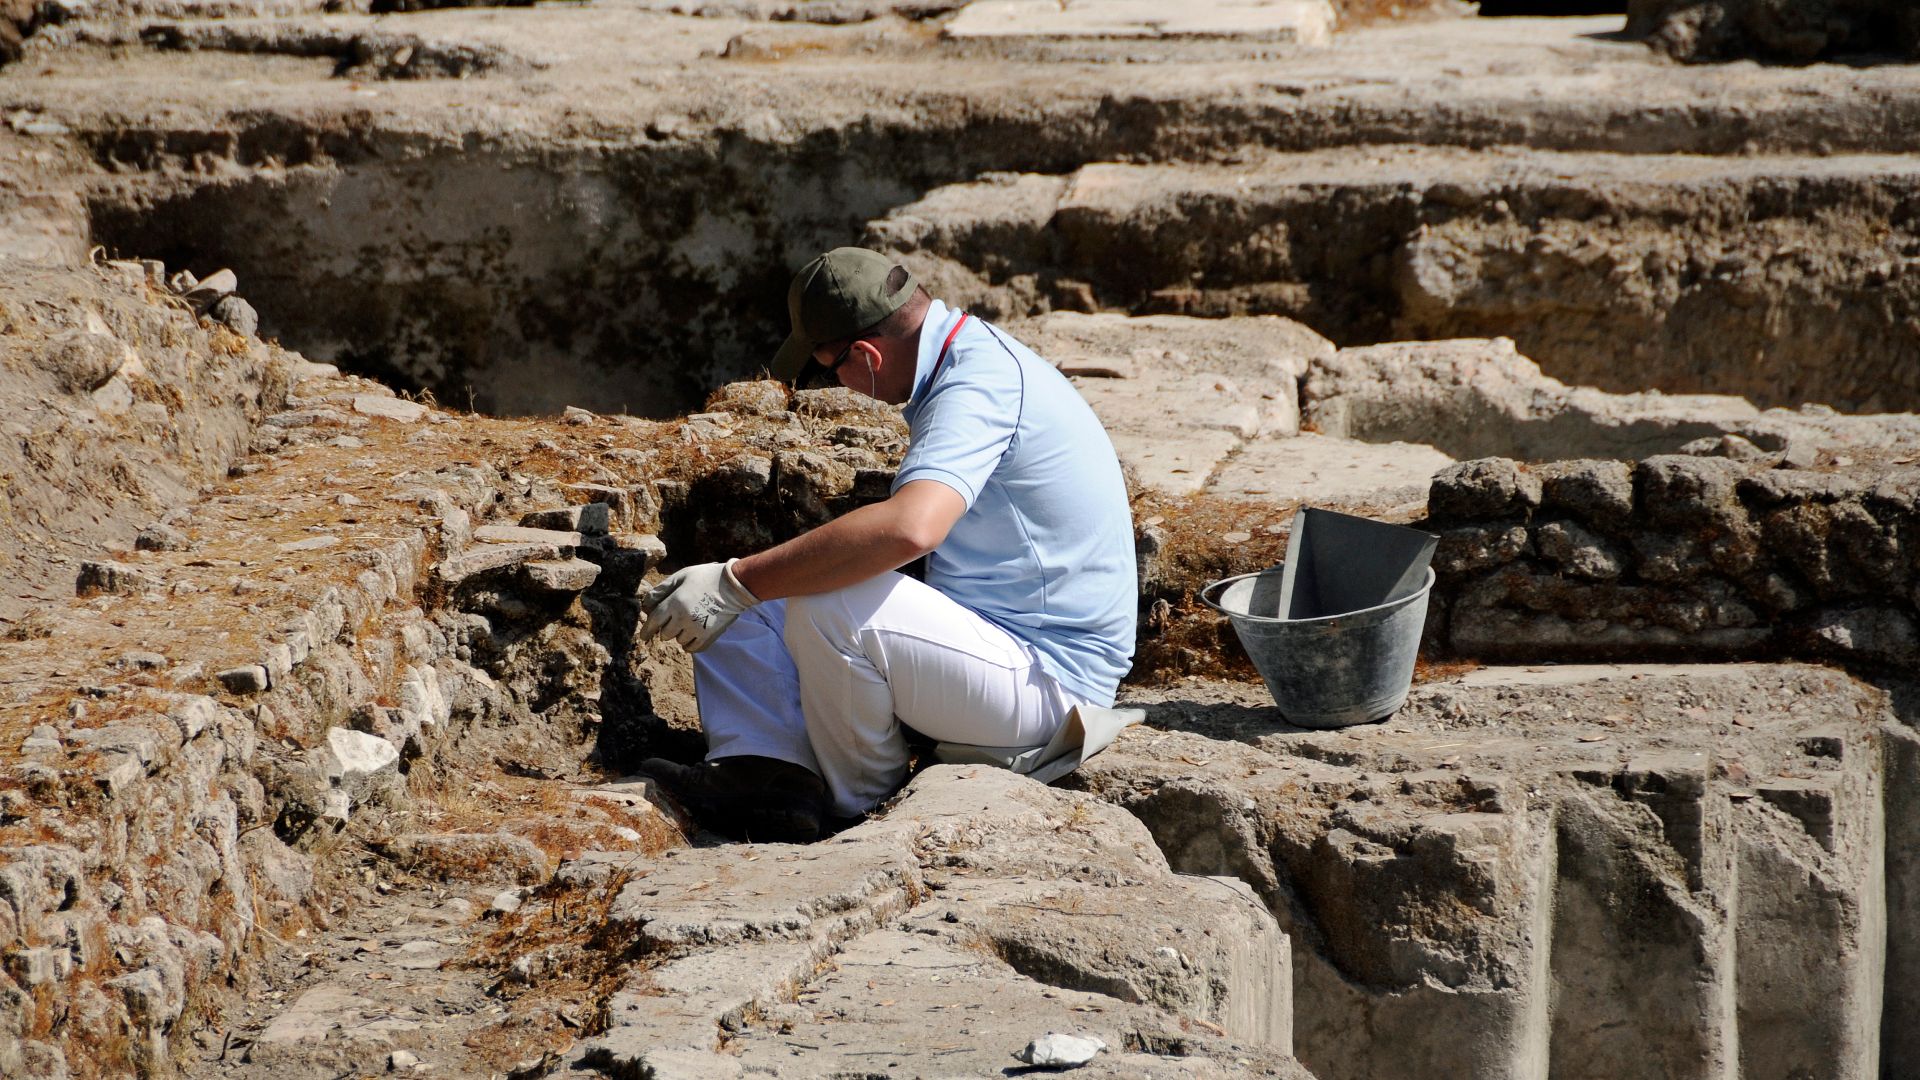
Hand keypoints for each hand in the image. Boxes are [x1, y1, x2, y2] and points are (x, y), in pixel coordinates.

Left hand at [637, 560, 758, 651]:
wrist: (734, 586)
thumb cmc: (705, 577)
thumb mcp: (681, 576)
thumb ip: (662, 590)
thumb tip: (646, 605)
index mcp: (674, 603)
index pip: (654, 622)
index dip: (646, 630)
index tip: (644, 636)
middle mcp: (683, 619)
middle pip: (665, 634)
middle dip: (666, 628)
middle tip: (674, 620)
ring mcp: (696, 629)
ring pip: (679, 641)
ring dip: (680, 635)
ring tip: (689, 622)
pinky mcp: (708, 636)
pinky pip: (692, 648)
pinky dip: (690, 644)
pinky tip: (693, 634)